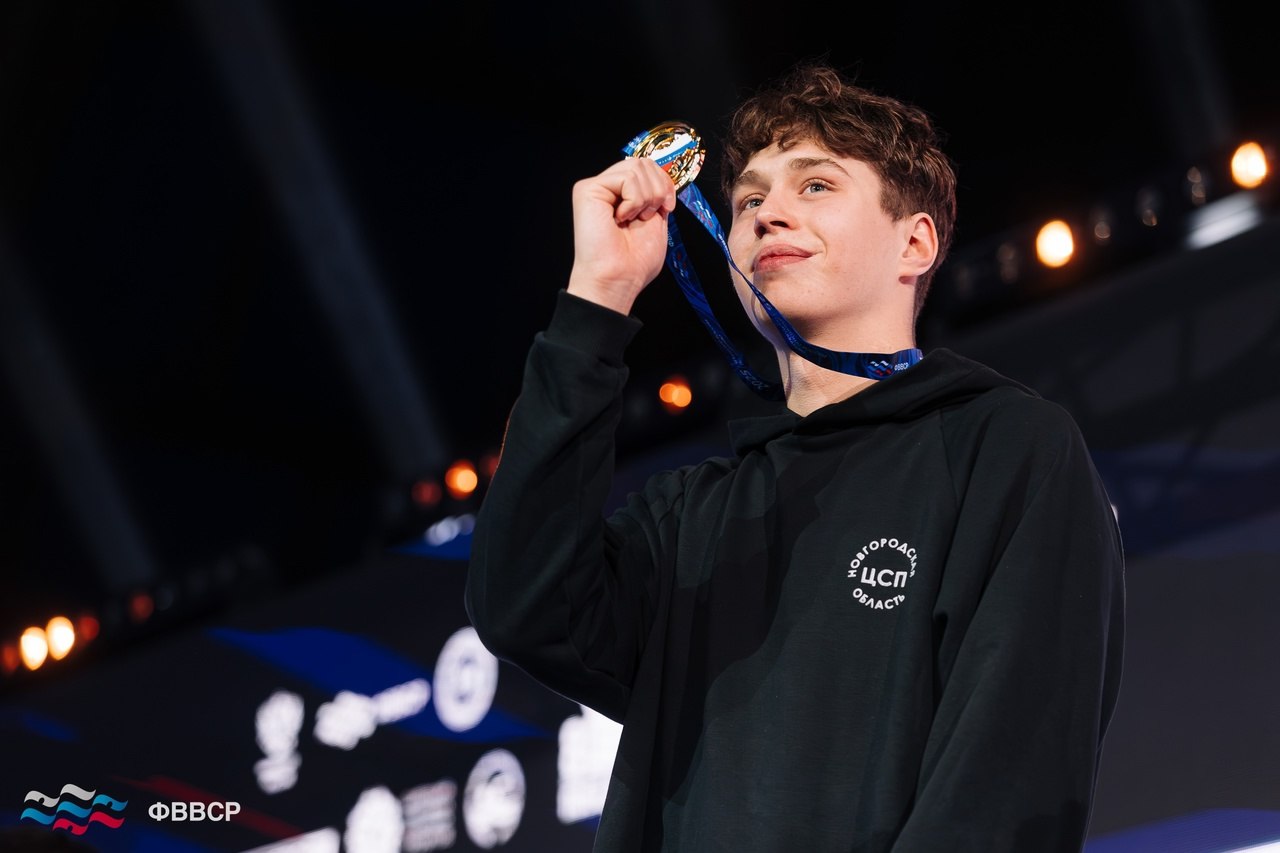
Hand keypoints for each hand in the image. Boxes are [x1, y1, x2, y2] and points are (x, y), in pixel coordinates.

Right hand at [566, 156, 677, 314]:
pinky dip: (634, 200)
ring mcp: (597, 188)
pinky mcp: (587, 189)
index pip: (648, 167)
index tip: (667, 208)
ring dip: (646, 198)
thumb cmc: (634, 261)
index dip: (665, 183)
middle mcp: (608, 189)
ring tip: (634, 220)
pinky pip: (626, 177)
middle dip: (658, 189)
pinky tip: (621, 219)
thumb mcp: (656, 220)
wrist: (619, 278)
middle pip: (643, 162)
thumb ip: (656, 194)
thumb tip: (664, 173)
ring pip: (636, 166)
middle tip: (648, 217)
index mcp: (623, 196)